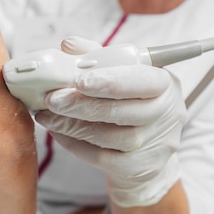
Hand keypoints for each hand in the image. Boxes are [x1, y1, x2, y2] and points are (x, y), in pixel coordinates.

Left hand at [34, 36, 186, 207]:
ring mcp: (154, 145)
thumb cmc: (132, 102)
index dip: (109, 81)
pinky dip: (74, 144)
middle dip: (80, 104)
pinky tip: (58, 132)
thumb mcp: (123, 74)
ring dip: (71, 124)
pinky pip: (100, 157)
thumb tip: (69, 45)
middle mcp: (166, 114)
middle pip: (121, 111)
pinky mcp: (139, 168)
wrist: (147, 152)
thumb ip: (98, 57)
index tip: (77, 80)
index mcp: (165, 83)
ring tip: (47, 115)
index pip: (140, 81)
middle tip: (51, 99)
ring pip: (108, 136)